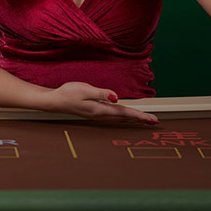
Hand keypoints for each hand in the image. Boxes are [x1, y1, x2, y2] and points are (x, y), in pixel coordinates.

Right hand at [43, 82, 158, 124]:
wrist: (55, 101)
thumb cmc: (68, 93)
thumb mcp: (84, 89)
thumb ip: (101, 93)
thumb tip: (115, 97)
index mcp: (100, 110)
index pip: (124, 113)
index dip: (139, 116)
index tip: (152, 119)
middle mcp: (101, 115)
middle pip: (125, 118)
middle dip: (140, 119)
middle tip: (155, 121)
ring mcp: (99, 115)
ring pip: (121, 118)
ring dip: (134, 119)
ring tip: (146, 120)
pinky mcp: (96, 112)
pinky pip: (115, 116)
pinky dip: (125, 117)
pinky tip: (128, 116)